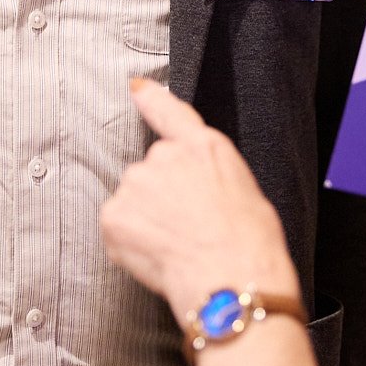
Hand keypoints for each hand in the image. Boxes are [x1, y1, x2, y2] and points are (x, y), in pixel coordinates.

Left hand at [102, 80, 301, 320]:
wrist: (231, 278)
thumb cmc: (250, 243)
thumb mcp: (244, 191)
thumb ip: (208, 176)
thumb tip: (193, 192)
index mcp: (204, 146)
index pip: (171, 112)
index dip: (152, 98)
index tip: (137, 87)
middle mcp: (165, 156)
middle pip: (151, 172)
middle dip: (160, 197)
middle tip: (186, 228)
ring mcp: (136, 183)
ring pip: (133, 200)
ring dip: (145, 220)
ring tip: (176, 246)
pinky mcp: (115, 214)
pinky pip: (117, 227)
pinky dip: (130, 242)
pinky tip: (158, 256)